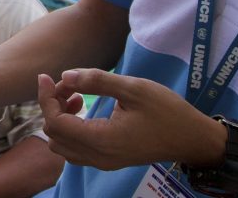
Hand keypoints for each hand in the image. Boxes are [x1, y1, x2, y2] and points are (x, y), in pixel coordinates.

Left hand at [35, 69, 223, 170]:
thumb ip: (97, 81)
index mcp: (102, 140)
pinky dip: (71, 130)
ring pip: (61, 146)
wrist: (192, 138)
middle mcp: (98, 157)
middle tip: (69, 84)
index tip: (46, 76)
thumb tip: (65, 76)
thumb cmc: (167, 111)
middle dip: (53, 106)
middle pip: (54, 135)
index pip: (55, 123)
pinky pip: (75, 150)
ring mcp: (103, 162)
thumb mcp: (134, 88)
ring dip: (60, 119)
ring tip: (78, 96)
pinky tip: (85, 111)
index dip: (45, 98)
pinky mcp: (108, 160)